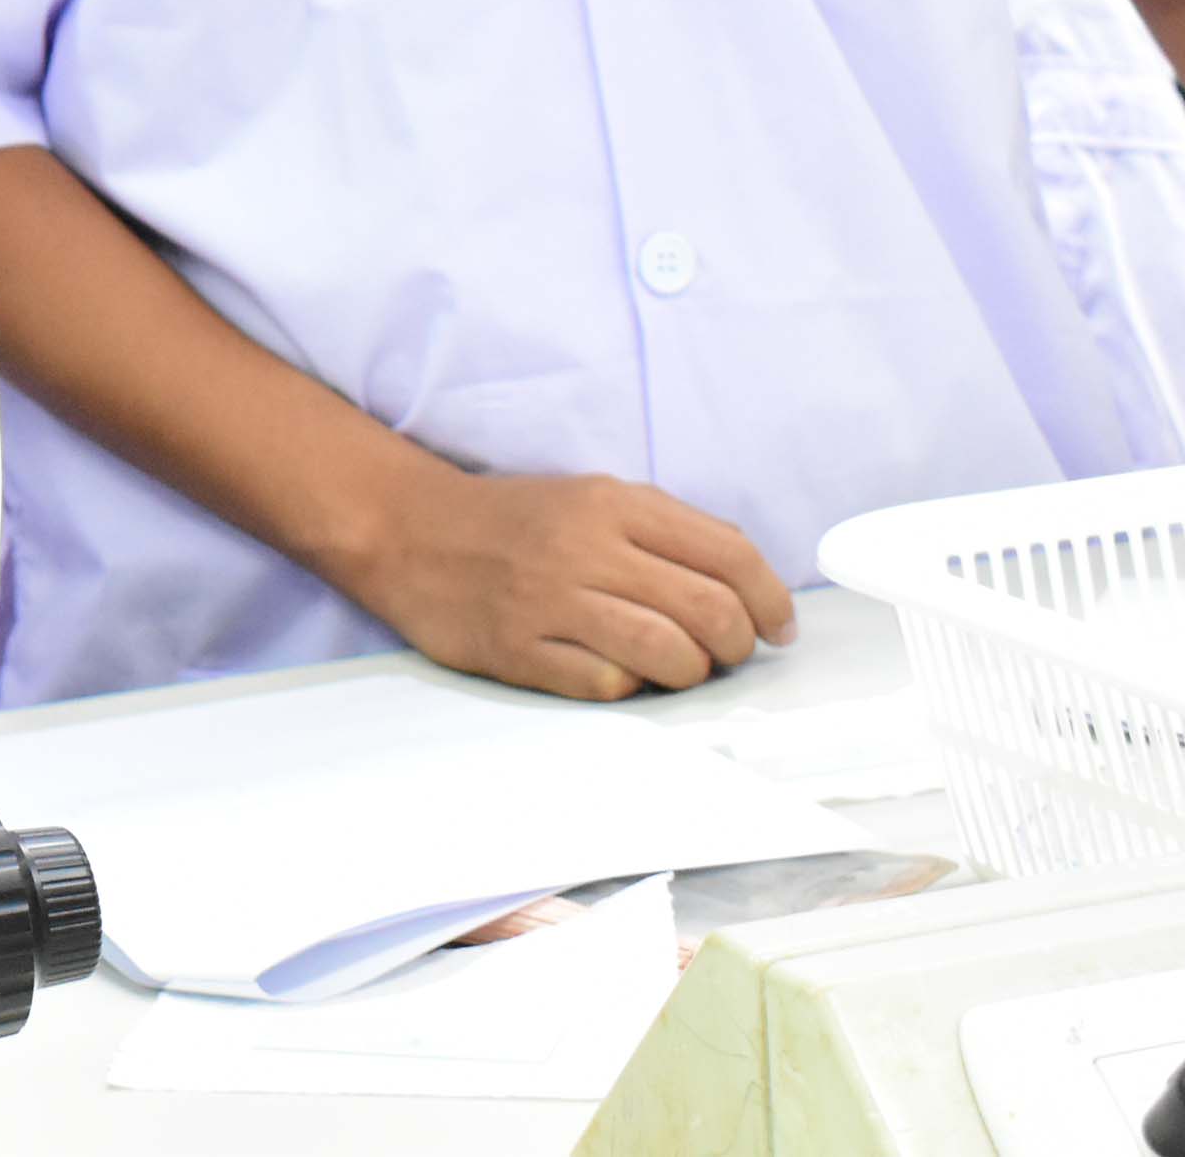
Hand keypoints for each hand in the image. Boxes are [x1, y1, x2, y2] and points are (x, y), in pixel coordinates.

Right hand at [347, 467, 797, 701]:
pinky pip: (609, 686)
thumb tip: (747, 583)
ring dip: (691, 672)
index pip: (730, 554)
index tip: (778, 627)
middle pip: (711, 611)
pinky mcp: (520, 649)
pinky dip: (629, 688)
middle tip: (727, 653)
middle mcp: (587, 548)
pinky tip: (619, 673)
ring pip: (669, 655)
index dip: (771, 599)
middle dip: (737, 645)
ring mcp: (551, 601)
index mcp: (614, 503)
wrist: (407, 530)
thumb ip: (666, 529)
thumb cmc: (511, 519)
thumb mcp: (592, 497)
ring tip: (679, 669)